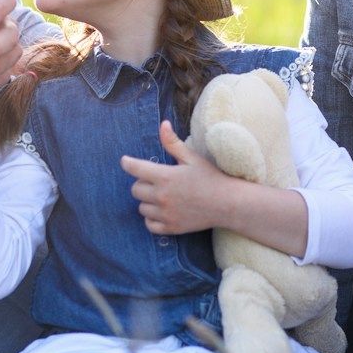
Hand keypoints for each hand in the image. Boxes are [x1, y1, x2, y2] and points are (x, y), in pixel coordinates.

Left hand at [121, 121, 241, 234]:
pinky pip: (149, 224)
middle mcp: (162, 196)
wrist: (227, 204)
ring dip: (147, 201)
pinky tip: (162, 211)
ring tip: (162, 196)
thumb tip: (162, 124)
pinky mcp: (171, 228)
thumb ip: (173, 143)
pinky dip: (152, 218)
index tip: (125, 161)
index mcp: (165, 177)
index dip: (127, 163)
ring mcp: (166, 214)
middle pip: (135, 190)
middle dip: (142, 183)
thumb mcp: (192, 157)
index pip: (135, 169)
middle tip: (156, 180)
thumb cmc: (211, 178)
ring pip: (141, 207)